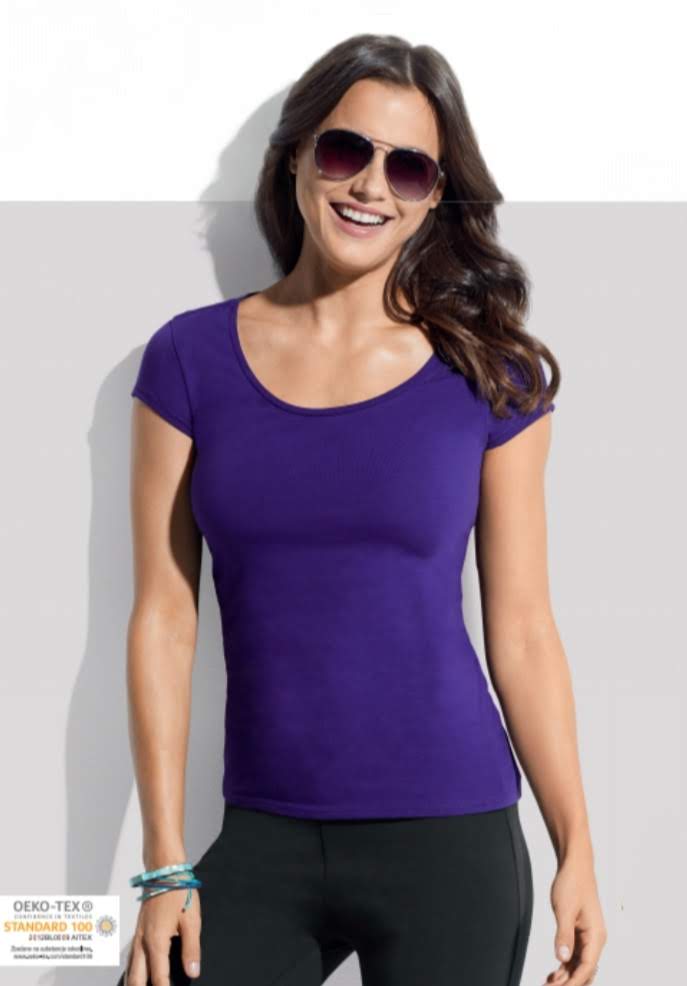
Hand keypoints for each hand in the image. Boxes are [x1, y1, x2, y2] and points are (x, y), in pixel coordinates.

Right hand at [124, 886, 201, 984]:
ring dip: (134, 984)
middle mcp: (142, 942)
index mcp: (156, 942)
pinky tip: (136, 976)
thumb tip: (193, 972)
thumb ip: (191, 949)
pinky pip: (130, 958)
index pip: (158, 979)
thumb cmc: (179, 892)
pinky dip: (132, 972)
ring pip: (130, 970)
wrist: (163, 869)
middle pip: (136, 980)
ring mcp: (137, 936)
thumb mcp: (192, 921)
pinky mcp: (137, 930)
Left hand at [542, 855, 606, 985]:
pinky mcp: (579, 933)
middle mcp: (595, 939)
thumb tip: (563, 959)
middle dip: (569, 983)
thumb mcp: (564, 909)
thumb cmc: (573, 883)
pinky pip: (574, 956)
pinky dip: (564, 966)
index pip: (587, 968)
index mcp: (596, 936)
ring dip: (565, 977)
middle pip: (585, 971)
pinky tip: (553, 974)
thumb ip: (564, 935)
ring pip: (578, 965)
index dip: (574, 982)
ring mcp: (587, 937)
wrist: (575, 865)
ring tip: (548, 983)